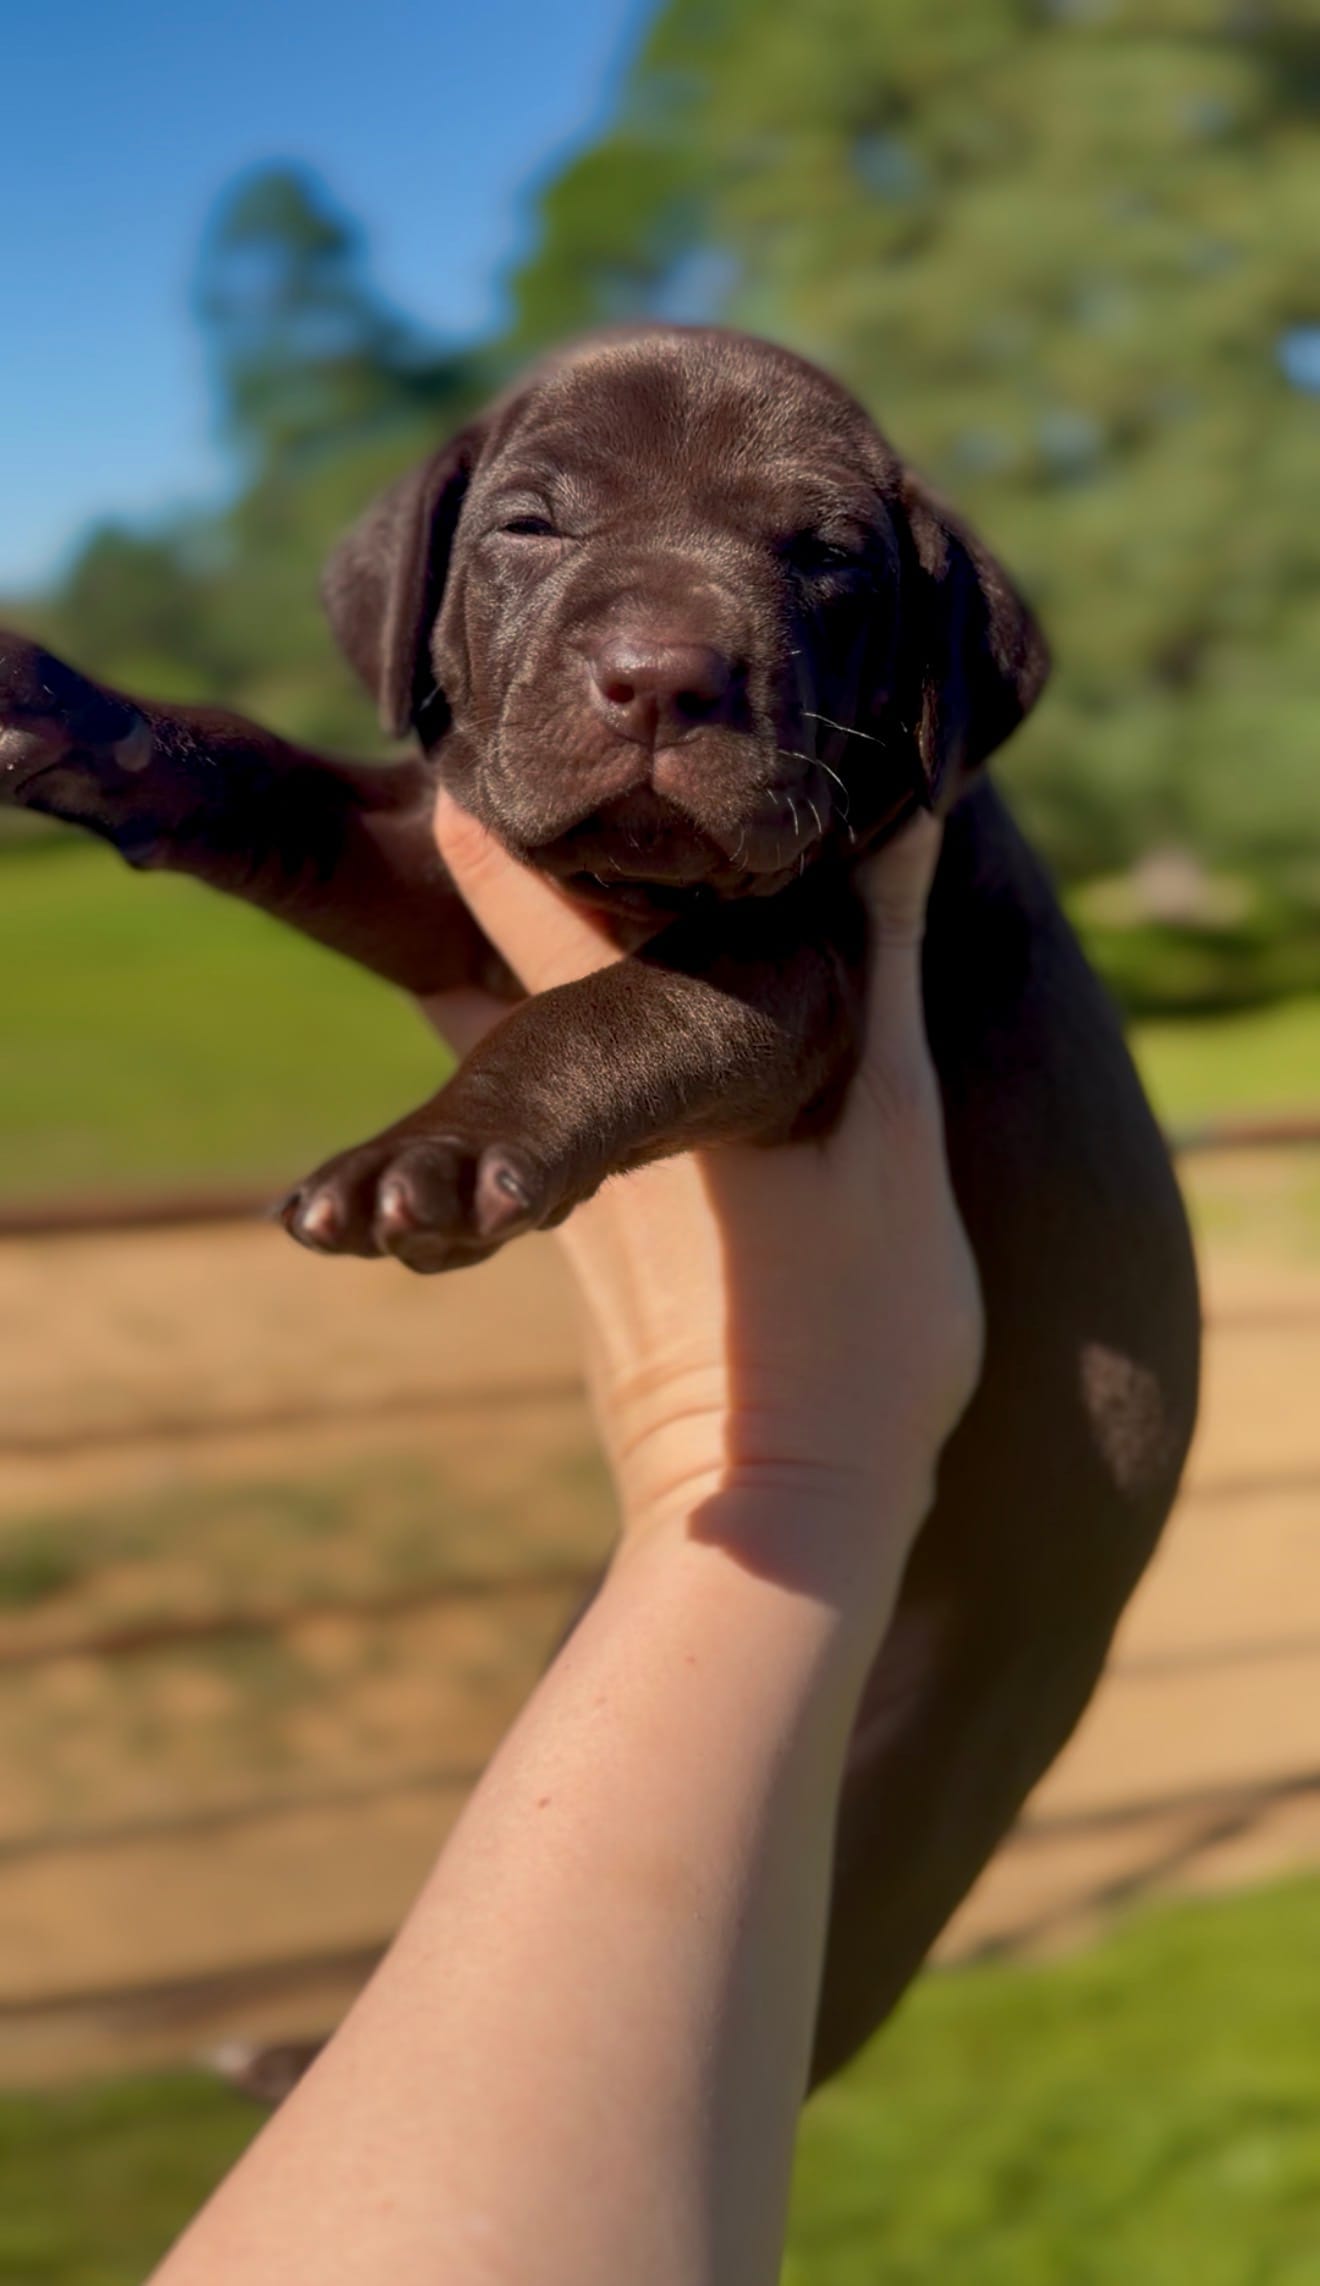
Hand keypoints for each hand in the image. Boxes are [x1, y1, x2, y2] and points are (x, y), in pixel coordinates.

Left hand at [424, 798, 981, 1582]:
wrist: (782, 1505)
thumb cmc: (855, 1328)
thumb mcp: (896, 1137)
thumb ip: (886, 977)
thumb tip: (902, 830)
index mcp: (626, 1064)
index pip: (515, 897)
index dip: (490, 808)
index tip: (488, 742)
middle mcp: (555, 1112)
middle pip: (468, 960)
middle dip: (485, 878)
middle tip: (512, 797)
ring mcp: (560, 1182)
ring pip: (492, 1038)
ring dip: (515, 961)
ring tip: (571, 890)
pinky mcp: (582, 1241)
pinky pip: (534, 1108)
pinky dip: (552, 1045)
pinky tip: (611, 1032)